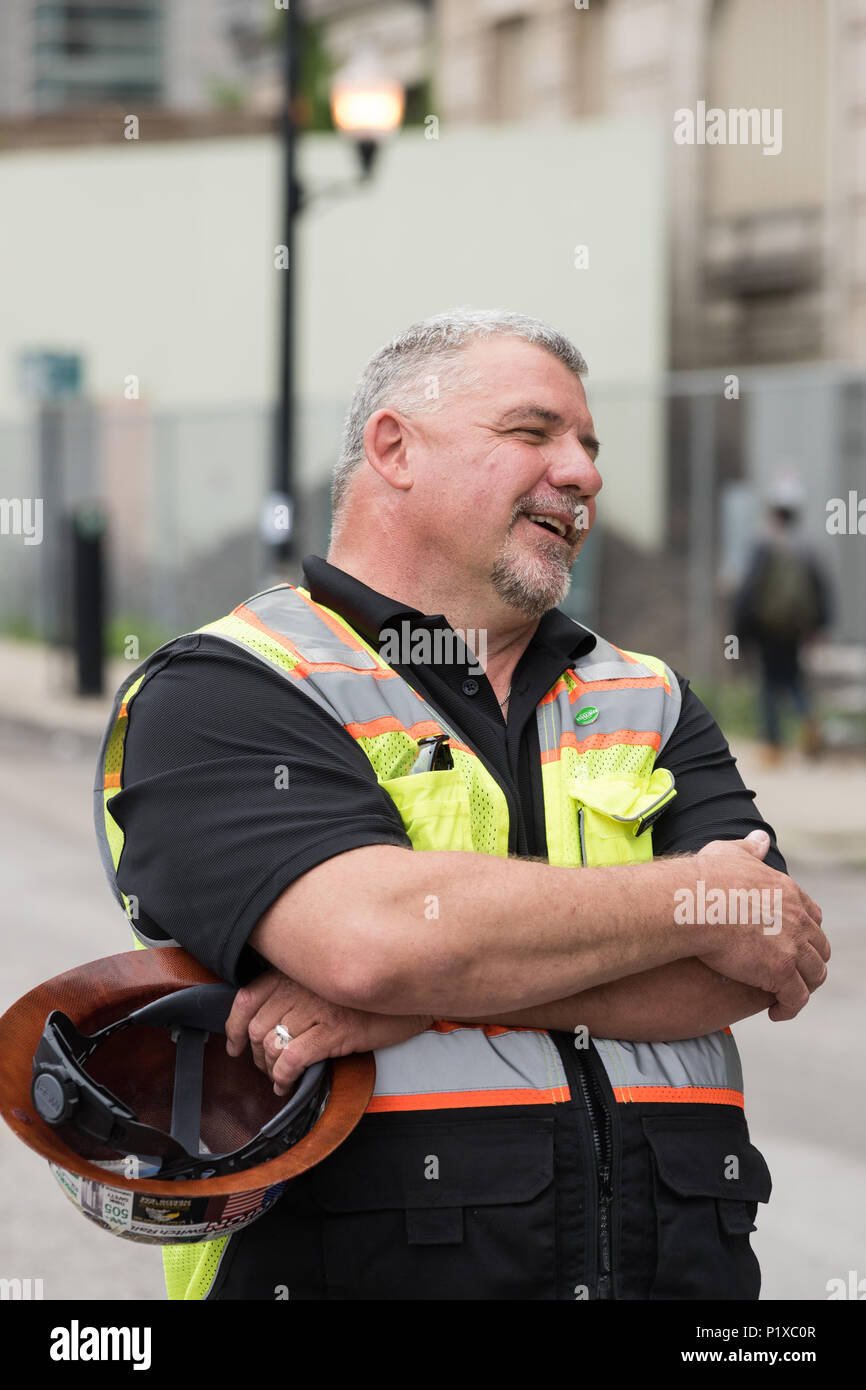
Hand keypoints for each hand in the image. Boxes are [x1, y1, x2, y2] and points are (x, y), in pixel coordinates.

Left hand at [224, 968, 432, 1094]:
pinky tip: (287, 1085)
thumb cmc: (367, 992)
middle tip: (264, 1068)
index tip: (233, 1044)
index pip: (247, 997)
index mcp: (297, 971)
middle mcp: (302, 985)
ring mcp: (317, 1007)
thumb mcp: (325, 982)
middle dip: (254, 1054)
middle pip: (256, 1026)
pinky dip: (283, 1077)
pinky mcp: (334, 1030)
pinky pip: (293, 1058)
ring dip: (269, 1069)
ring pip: (271, 1043)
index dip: (233, 1026)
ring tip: (278, 1079)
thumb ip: (296, 991)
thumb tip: (266, 1022)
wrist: (408, 995)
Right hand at [694, 831, 828, 1019]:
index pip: (812, 917)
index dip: (804, 933)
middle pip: (819, 947)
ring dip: (803, 987)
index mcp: (788, 893)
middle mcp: (798, 919)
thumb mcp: (729, 853)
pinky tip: (776, 1012)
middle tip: (790, 974)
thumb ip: (748, 848)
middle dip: (808, 962)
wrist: (697, 902)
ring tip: (785, 997)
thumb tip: (760, 838)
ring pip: (814, 975)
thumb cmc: (704, 878)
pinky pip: (796, 998)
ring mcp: (793, 946)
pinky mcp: (781, 972)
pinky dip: (790, 1008)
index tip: (790, 944)